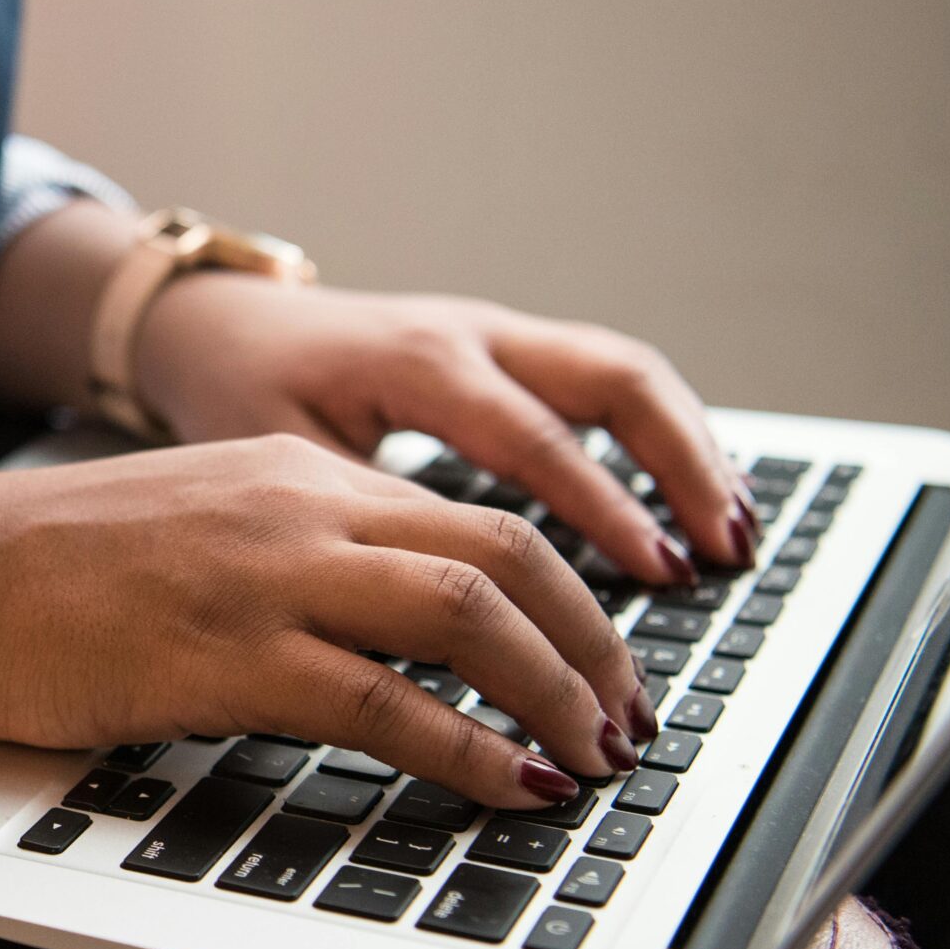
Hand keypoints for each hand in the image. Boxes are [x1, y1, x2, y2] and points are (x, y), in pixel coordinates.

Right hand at [0, 434, 656, 807]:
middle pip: (506, 554)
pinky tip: (510, 787)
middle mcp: (300, 508)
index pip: (480, 519)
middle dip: (595, 646)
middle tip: (628, 721)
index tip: (603, 665)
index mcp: (299, 474)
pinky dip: (469, 751)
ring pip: (467, 615)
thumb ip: (298, 554)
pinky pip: (384, 703)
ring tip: (593, 758)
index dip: (570, 598)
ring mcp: (265, 579)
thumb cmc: (49, 568)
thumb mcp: (199, 525)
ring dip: (556, 693)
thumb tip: (394, 633)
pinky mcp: (224, 657)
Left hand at [134, 274, 759, 585]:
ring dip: (688, 449)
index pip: (537, 439)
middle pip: (614, 380)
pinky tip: (690, 498)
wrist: (216, 326)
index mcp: (417, 363)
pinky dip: (658, 436)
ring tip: (733, 533)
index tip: (656, 574)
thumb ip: (362, 527)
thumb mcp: (282, 463)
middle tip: (725, 552)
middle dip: (682, 467)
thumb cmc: (239, 396)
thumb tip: (432, 622)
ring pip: (624, 372)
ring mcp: (495, 333)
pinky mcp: (505, 348)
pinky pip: (603, 380)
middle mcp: (471, 335)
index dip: (604, 510)